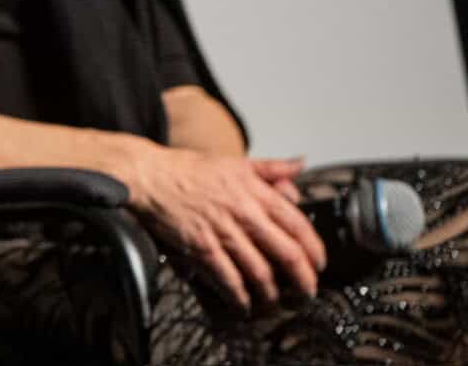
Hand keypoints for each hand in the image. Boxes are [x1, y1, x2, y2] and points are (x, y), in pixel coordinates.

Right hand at [125, 143, 325, 311]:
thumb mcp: (234, 162)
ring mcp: (222, 231)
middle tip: (307, 293)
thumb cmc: (188, 169)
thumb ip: (271, 168)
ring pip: (261, 273)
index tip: (319, 264)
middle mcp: (243, 212)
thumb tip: (299, 163)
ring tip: (276, 303)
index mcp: (254, 191)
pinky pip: (229, 279)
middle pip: (287, 254)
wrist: (148, 175)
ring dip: (273, 294)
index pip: (298, 225)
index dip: (314, 250)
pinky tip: (244, 305)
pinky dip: (240, 298)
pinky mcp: (201, 247)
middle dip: (303, 280)